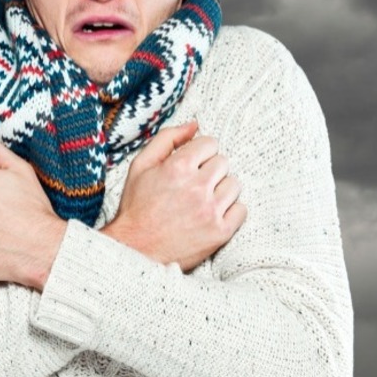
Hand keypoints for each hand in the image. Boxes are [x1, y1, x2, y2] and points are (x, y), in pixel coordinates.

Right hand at [104, 121, 246, 271]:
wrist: (134, 251)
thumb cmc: (136, 207)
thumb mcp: (141, 165)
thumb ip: (168, 138)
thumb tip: (195, 124)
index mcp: (178, 168)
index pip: (211, 143)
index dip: (200, 152)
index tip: (192, 164)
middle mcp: (197, 187)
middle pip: (223, 163)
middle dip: (210, 170)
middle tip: (194, 184)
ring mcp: (211, 211)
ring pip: (234, 184)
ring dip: (221, 189)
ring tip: (203, 200)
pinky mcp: (220, 232)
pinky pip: (242, 210)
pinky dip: (230, 211)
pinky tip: (212, 214)